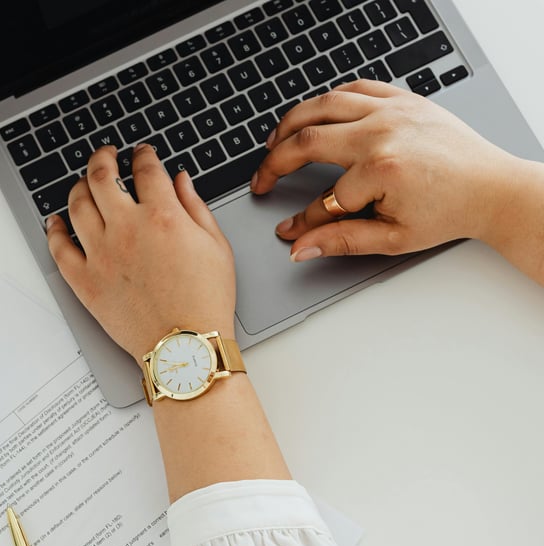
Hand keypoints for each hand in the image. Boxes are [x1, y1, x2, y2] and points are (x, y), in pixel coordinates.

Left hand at [47, 144, 234, 362]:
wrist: (184, 348)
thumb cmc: (205, 302)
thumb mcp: (216, 247)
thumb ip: (196, 207)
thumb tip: (180, 181)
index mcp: (162, 216)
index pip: (145, 169)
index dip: (143, 155)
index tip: (141, 154)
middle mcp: (127, 229)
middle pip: (102, 177)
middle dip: (103, 158)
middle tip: (106, 155)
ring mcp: (101, 255)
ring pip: (77, 205)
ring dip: (79, 186)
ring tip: (84, 184)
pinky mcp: (85, 282)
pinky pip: (58, 248)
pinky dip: (53, 230)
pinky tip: (55, 222)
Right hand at [251, 80, 521, 261]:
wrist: (490, 187)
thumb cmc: (448, 212)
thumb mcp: (392, 239)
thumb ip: (340, 241)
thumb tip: (300, 247)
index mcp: (381, 170)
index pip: (324, 200)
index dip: (301, 220)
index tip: (288, 230)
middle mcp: (382, 133)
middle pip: (307, 140)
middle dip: (275, 163)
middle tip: (262, 179)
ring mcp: (392, 110)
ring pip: (322, 106)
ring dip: (290, 123)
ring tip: (273, 143)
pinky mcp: (402, 99)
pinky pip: (354, 89)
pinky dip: (327, 100)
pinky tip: (312, 116)